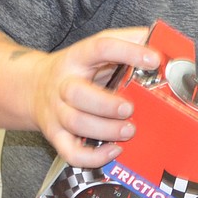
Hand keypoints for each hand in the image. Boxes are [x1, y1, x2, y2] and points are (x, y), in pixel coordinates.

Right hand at [28, 28, 159, 167]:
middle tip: (130, 108)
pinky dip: (92, 157)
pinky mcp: (56, 135)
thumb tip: (163, 40)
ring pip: (75, 122)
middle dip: (107, 104)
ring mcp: (57, 111)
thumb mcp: (98, 48)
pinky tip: (114, 150)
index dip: (128, 52)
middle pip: (77, 93)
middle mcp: (64, 84)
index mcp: (79, 57)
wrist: (33, 86)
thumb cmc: (79, 68)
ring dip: (105, 129)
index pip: (101, 48)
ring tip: (129, 130)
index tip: (154, 60)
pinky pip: (69, 152)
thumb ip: (129, 41)